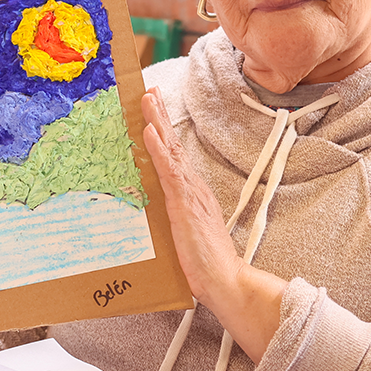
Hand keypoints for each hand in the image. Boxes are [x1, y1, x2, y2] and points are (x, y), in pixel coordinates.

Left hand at [140, 88, 242, 301]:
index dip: (164, 132)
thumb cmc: (205, 263)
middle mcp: (194, 187)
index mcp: (194, 193)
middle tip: (149, 92)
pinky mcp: (184, 203)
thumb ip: (174, 218)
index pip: (176, 156)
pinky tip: (149, 132)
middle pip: (174, 144)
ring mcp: (190, 192)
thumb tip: (157, 212)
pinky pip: (169, 170)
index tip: (154, 110)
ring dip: (157, 123)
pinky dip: (159, 149)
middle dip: (160, 116)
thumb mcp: (185, 233)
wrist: (223, 279)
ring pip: (172, 150)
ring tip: (147, 100)